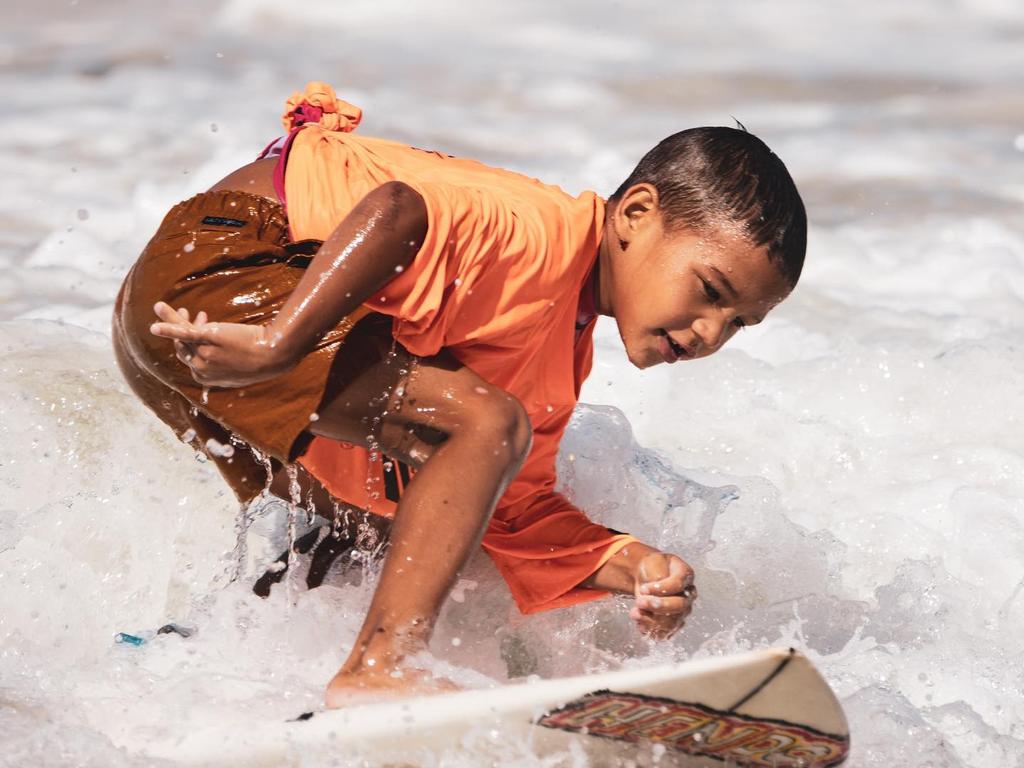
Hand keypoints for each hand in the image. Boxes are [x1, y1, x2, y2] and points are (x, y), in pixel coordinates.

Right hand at [149, 301, 292, 387]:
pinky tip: (156, 317)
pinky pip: (182, 332)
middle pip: (182, 347)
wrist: (272, 355)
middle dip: (181, 329)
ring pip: (181, 336)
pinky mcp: (207, 338)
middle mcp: (200, 369)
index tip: (198, 325)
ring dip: (174, 320)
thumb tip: (221, 358)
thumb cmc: (258, 359)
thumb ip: (220, 361)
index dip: (187, 342)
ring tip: (173, 308)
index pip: (187, 357)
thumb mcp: (234, 362)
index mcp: (204, 378)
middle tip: (187, 313)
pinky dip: (168, 326)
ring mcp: (202, 354)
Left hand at [630, 551, 696, 639]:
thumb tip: (652, 591)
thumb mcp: (654, 562)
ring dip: (652, 619)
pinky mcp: (673, 622)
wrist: (647, 576)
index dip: (661, 588)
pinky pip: (666, 632)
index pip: (678, 584)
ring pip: (673, 621)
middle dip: (658, 605)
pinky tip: (640, 624)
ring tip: (635, 613)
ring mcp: (682, 610)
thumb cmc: (653, 567)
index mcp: (686, 575)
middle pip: (679, 605)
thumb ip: (657, 575)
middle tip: (639, 602)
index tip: (644, 588)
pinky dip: (652, 630)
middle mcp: (688, 594)